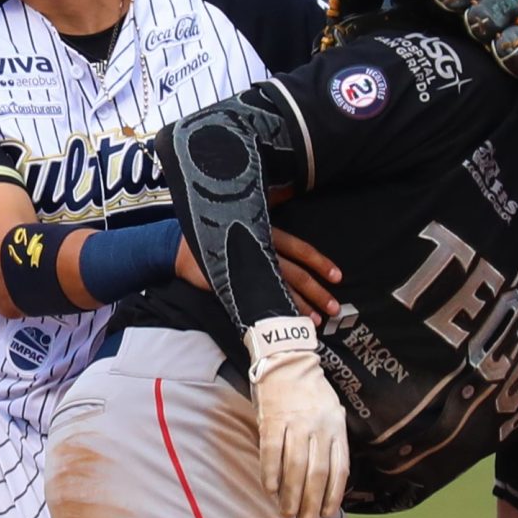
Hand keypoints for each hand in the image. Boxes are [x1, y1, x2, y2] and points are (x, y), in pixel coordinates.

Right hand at [175, 231, 340, 318]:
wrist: (179, 248)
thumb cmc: (215, 234)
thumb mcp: (242, 220)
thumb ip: (266, 219)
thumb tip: (288, 195)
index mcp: (266, 233)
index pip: (299, 249)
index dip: (319, 262)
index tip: (338, 277)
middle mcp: (260, 250)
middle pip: (294, 273)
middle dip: (316, 292)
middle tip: (334, 308)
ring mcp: (246, 269)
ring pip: (279, 288)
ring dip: (299, 306)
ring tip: (316, 321)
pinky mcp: (232, 284)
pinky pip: (257, 299)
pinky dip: (273, 310)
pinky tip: (285, 322)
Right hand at [241, 317, 348, 517]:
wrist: (288, 361)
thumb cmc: (311, 392)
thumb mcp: (332, 412)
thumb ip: (332, 441)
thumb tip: (329, 479)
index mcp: (336, 428)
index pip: (340, 468)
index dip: (333, 495)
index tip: (326, 513)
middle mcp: (319, 427)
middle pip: (317, 472)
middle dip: (311, 502)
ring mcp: (295, 423)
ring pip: (295, 466)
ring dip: (291, 494)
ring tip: (287, 512)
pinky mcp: (273, 420)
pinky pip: (272, 452)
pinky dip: (271, 473)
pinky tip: (270, 490)